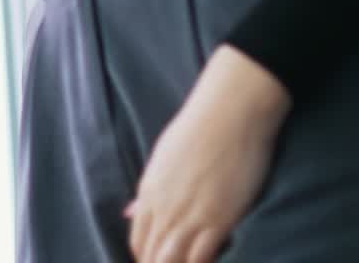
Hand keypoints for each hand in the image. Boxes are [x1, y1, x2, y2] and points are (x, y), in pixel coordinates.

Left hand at [124, 45, 291, 262]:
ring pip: (172, 262)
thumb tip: (128, 212)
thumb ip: (148, 191)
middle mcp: (164, 208)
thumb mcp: (164, 157)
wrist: (230, 111)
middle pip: (153, 257)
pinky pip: (201, 259)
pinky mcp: (218, 221)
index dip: (148, 260)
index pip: (139, 242)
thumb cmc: (200, 127)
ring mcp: (190, 216)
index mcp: (149, 191)